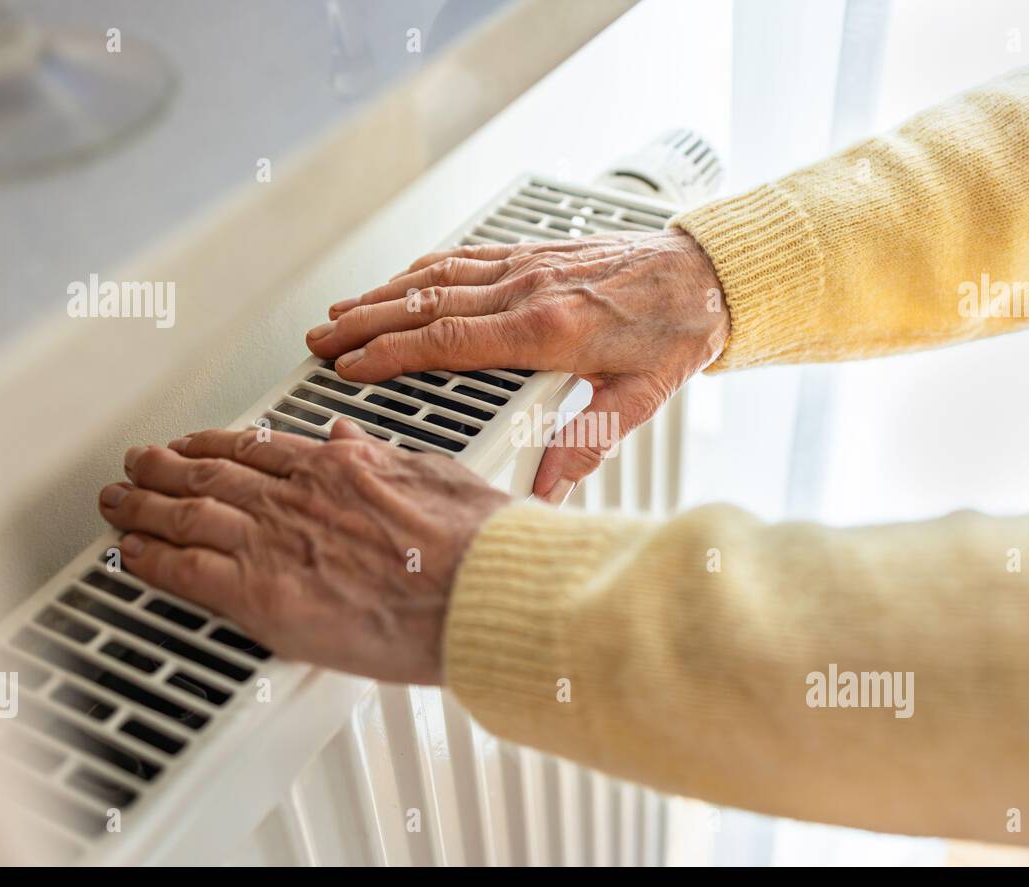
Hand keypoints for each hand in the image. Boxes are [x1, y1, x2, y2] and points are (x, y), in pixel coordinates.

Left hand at [98, 422, 511, 683]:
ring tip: (118, 504)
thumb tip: (349, 436)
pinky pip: (188, 574)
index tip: (192, 445)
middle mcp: (296, 498)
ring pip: (186, 517)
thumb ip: (380, 455)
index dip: (213, 445)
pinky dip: (152, 562)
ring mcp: (275, 544)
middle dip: (162, 468)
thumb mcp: (433, 473)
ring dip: (143, 508)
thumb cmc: (474, 542)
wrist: (481, 590)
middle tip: (136, 465)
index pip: (254, 448)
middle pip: (208, 474)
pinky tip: (132, 556)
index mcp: (335, 466)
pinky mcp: (265, 596)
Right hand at [307, 229, 728, 502]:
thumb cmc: (678, 331)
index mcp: (550, 330)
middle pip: (426, 305)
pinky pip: (464, 258)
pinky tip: (398, 282)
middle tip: (320, 340)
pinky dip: (421, 271)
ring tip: (338, 312)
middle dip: (365, 323)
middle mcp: (530, 290)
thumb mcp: (640, 397)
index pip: (449, 342)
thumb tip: (549, 490)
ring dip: (382, 294)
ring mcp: (529, 266)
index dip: (392, 354)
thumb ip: (588, 443)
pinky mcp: (534, 254)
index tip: (352, 365)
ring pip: (436, 277)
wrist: (708, 275)